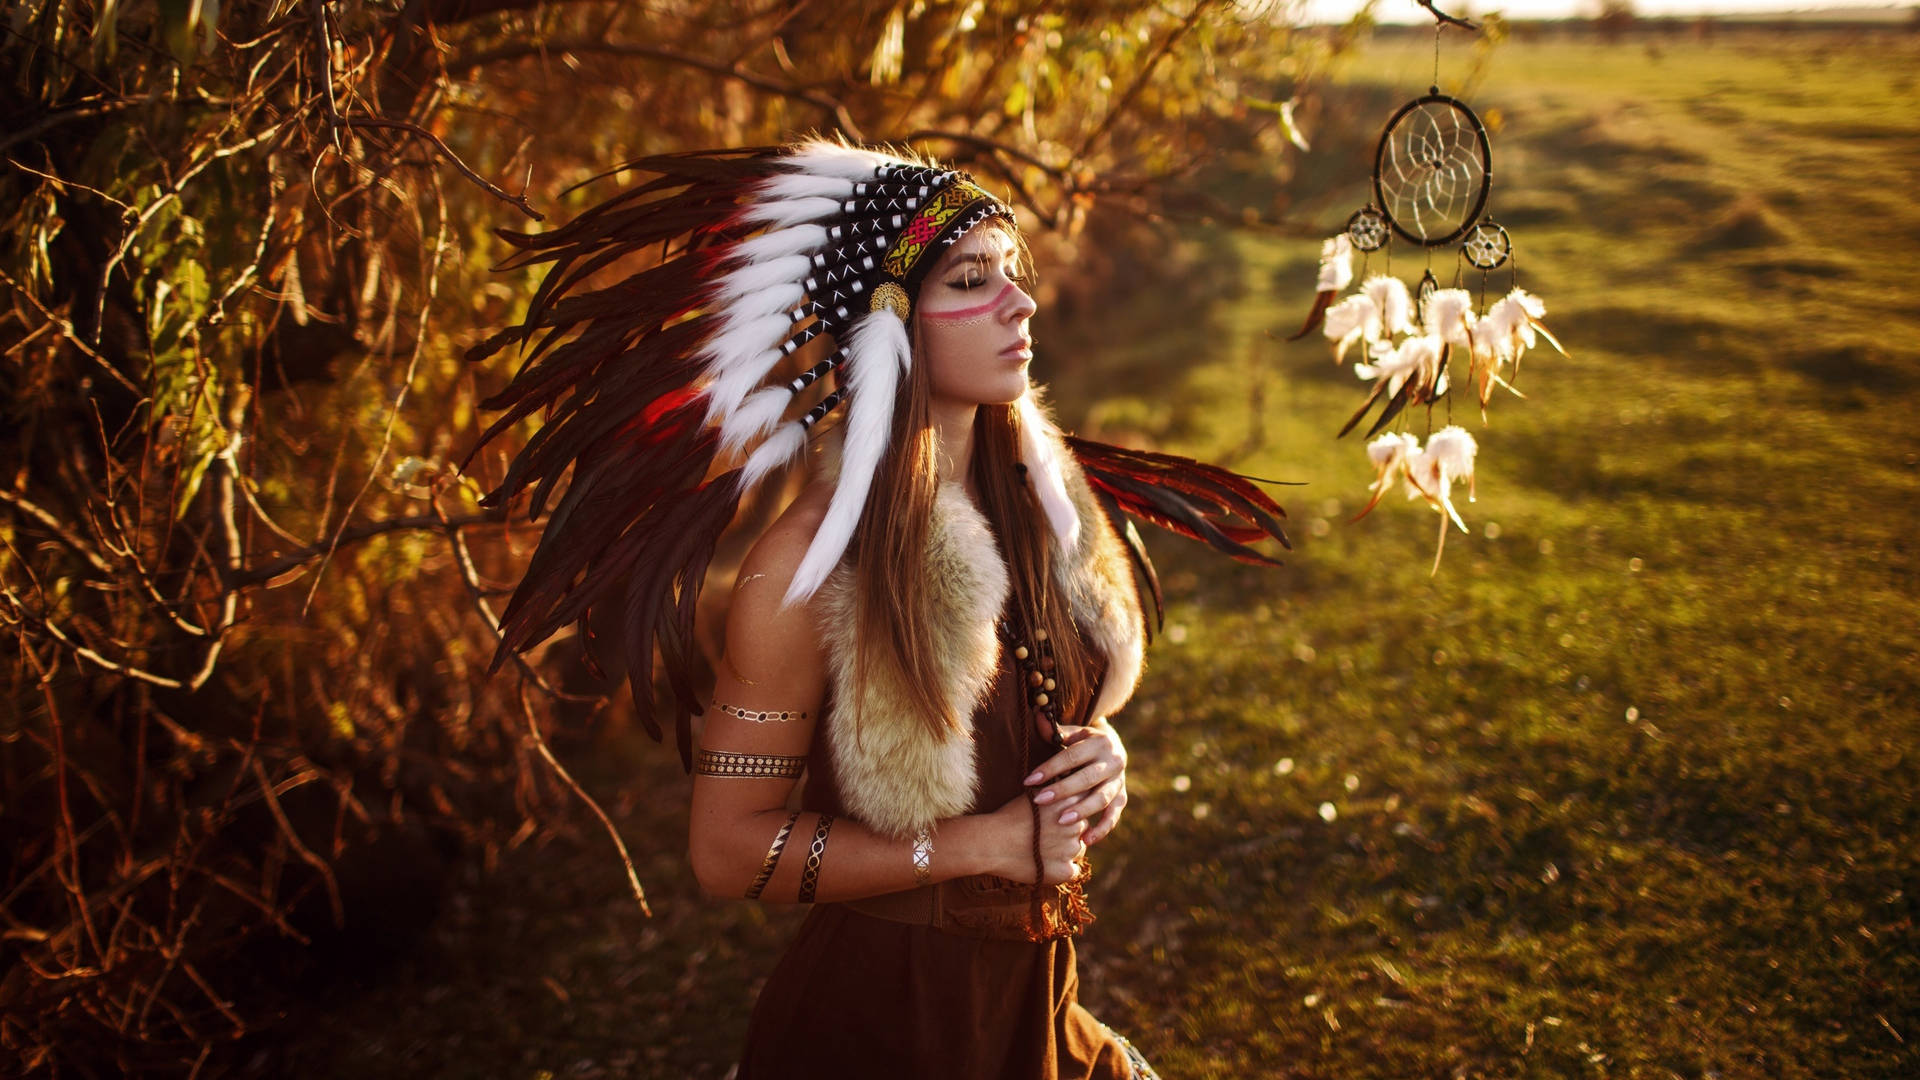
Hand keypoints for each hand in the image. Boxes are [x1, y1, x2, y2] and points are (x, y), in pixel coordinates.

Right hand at [987, 791, 1087, 884]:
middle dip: (1069, 831)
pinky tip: (1047, 865)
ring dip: (1066, 851)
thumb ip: (1055, 792)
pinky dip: (1062, 870)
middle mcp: (1076, 825)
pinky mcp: (1064, 871)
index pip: (1083, 806)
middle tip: (1047, 835)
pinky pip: (1073, 872)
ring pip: (1078, 850)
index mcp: (1070, 802)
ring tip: (1043, 850)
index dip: (1070, 812)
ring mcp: (1071, 849)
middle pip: (1082, 828)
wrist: (990, 842)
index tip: (1057, 817)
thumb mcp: (1034, 794)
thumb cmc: (1008, 816)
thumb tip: (1066, 789)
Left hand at [1024, 718, 1128, 844]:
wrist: (1111, 747)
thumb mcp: (1072, 732)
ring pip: (1102, 798)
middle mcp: (1114, 761)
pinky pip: (1114, 816)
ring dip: (1082, 811)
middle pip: (1087, 778)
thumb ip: (1054, 730)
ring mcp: (1120, 781)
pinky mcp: (1122, 797)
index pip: (1072, 756)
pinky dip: (1102, 829)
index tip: (1029, 780)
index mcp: (1100, 742)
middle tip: (1040, 801)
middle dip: (1063, 790)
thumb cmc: (1081, 741)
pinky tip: (1086, 840)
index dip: (1050, 768)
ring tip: (1062, 821)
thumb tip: (1037, 716)